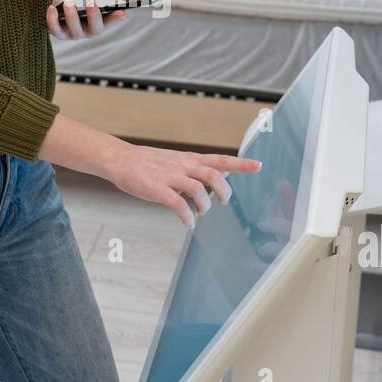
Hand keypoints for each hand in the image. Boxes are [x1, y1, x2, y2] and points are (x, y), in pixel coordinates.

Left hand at [46, 0, 139, 39]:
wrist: (59, 5)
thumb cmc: (84, 0)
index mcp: (102, 22)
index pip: (111, 21)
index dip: (116, 18)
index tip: (122, 11)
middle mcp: (89, 30)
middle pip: (94, 29)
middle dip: (94, 16)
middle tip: (91, 3)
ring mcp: (73, 33)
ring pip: (74, 30)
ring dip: (72, 17)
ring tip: (69, 3)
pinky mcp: (57, 32)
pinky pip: (55, 29)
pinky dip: (52, 20)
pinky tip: (51, 7)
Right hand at [107, 142, 262, 228]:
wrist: (122, 160)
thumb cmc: (149, 163)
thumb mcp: (177, 160)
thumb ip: (196, 168)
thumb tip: (218, 175)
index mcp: (190, 159)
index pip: (220, 159)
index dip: (241, 163)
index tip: (259, 166)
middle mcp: (183, 166)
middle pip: (213, 175)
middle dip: (223, 191)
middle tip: (222, 202)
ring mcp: (170, 177)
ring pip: (198, 189)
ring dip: (205, 205)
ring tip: (200, 213)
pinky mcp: (157, 189)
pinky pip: (177, 204)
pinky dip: (187, 216)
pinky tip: (188, 223)